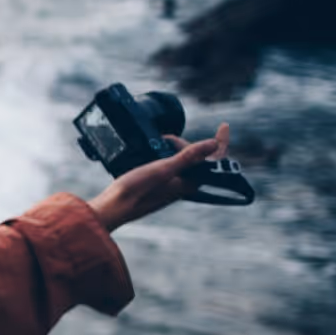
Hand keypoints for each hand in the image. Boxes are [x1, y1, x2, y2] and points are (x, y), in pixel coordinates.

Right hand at [87, 122, 231, 231]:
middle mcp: (182, 185)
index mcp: (189, 183)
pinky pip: (166, 165)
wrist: (111, 208)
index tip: (224, 126)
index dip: (220, 142)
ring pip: (179, 160)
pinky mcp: (156, 184)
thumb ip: (188, 157)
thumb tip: (214, 144)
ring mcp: (169, 185)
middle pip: (194, 157)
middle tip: (165, 138)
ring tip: (157, 143)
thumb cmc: (135, 191)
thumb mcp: (163, 169)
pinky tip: (148, 153)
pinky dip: (161, 155)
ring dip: (170, 148)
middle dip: (183, 143)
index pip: (213, 160)